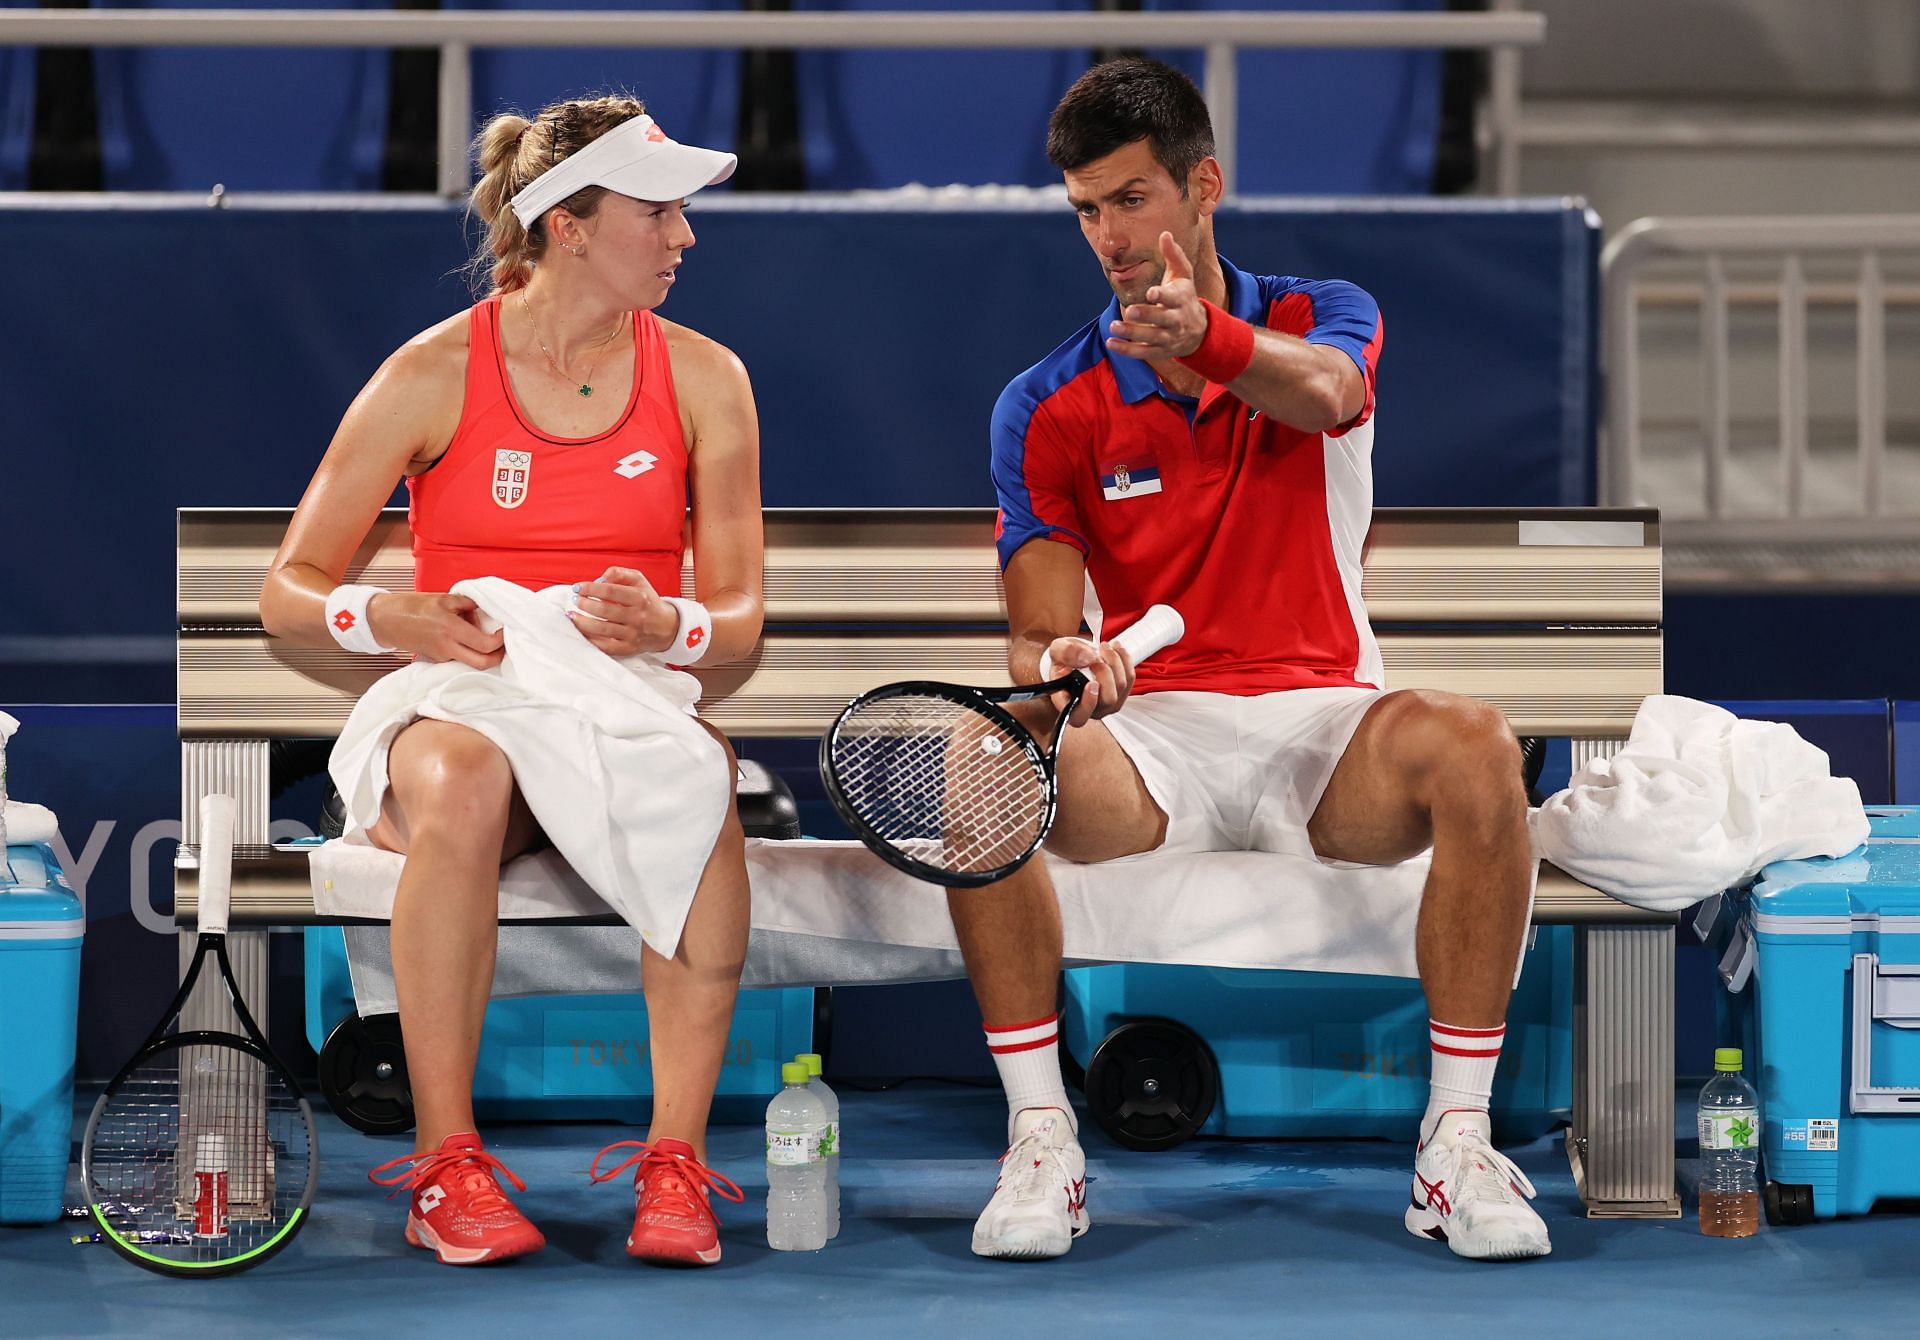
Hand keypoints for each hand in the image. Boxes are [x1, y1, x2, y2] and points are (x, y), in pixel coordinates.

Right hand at [367, 592, 503, 669]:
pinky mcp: (437, 659)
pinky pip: (458, 657)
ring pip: (471, 661)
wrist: (386, 620)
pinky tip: (464, 637)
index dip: (500, 641)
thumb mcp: (443, 598)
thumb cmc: (412, 606)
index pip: (485, 644)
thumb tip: (487, 609)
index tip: (504, 630)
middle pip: (482, 663)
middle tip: (503, 645)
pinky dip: (467, 649)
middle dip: (497, 656)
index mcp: (451, 629)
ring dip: (482, 652)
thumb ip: (467, 603)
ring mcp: (442, 656)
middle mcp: (448, 647)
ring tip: (482, 635)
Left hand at [567, 566, 676, 657]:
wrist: (665, 627)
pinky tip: (581, 630)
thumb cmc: (647, 600)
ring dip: (582, 622)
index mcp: (640, 598)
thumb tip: (600, 578)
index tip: (578, 587)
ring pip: (602, 629)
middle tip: (576, 600)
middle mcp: (637, 616)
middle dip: (585, 604)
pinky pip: (605, 646)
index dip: (590, 588)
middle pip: (604, 610)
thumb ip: (619, 574)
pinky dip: (590, 638)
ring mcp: (632, 634)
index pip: (610, 591)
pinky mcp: (628, 648)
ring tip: (572, 615)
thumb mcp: (639, 581)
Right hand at [1044, 635, 1137, 727]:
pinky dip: (1124, 659)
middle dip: (1104, 672)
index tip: (1091, 683)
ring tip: (1103, 647)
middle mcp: (1088, 709)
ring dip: (1114, 661)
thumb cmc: (1063, 660)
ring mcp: (1106, 704)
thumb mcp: (1057, 650)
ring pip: (1121, 686)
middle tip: (1095, 655)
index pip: (1079, 717)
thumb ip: (1066, 652)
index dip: (1088, 704)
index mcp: (1067, 704)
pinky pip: (1129, 678)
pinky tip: (1115, 650)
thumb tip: (1087, 658)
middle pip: (1108, 699)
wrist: (1075, 658)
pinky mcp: (1120, 694)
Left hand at [1105, 232, 1207, 361]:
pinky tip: (1111, 343)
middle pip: (1162, 320)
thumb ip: (1173, 254)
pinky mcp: (1160, 350)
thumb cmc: (1185, 295)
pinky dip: (1127, 350)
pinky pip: (1143, 352)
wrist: (1199, 331)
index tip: (1151, 293)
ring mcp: (1168, 337)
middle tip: (1130, 310)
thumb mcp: (1183, 275)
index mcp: (1181, 299)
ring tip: (1114, 326)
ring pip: (1150, 337)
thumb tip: (1165, 233)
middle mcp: (1176, 320)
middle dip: (1146, 316)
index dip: (1162, 296)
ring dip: (1132, 333)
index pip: (1172, 298)